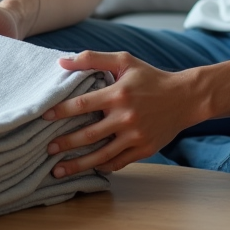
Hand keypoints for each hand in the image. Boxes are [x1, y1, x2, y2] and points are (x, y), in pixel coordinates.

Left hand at [42, 51, 199, 175]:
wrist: (185, 97)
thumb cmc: (150, 77)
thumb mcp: (124, 61)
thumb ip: (92, 59)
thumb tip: (61, 61)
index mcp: (119, 94)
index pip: (83, 104)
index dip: (61, 111)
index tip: (44, 117)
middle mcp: (126, 117)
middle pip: (88, 135)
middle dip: (65, 143)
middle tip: (47, 148)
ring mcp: (135, 136)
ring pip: (101, 155)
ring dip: (78, 164)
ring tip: (58, 170)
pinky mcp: (144, 149)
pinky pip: (118, 162)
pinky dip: (102, 167)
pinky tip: (88, 168)